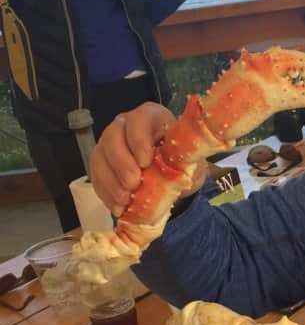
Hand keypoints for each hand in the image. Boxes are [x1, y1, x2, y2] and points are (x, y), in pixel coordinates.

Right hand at [89, 103, 205, 216]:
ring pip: (99, 157)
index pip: (138, 121)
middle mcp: (124, 125)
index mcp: (150, 116)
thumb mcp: (188, 157)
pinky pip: (96, 176)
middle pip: (112, 136)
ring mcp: (109, 144)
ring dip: (111, 181)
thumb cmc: (180, 158)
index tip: (146, 162)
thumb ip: (184, 162)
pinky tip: (118, 207)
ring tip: (124, 200)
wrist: (171, 171)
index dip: (139, 141)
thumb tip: (178, 176)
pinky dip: (106, 193)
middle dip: (121, 163)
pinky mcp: (101, 163)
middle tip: (133, 184)